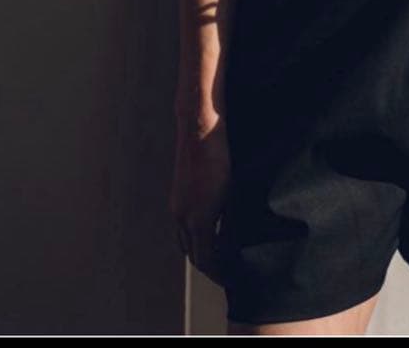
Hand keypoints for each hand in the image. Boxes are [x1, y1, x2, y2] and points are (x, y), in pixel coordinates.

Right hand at [170, 113, 233, 278]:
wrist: (200, 131)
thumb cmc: (221, 158)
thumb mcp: (232, 193)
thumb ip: (229, 222)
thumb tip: (232, 244)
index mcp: (198, 219)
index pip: (206, 260)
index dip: (218, 273)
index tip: (232, 278)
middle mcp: (183, 217)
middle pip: (192, 254)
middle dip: (208, 265)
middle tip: (226, 270)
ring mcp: (177, 206)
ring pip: (184, 241)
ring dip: (198, 250)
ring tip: (218, 253)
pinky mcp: (177, 196)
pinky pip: (182, 225)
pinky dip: (193, 234)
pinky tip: (209, 228)